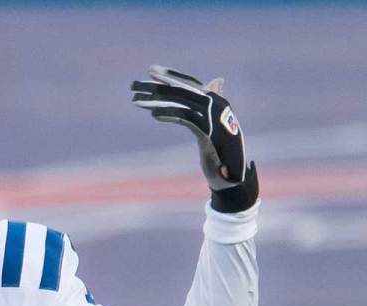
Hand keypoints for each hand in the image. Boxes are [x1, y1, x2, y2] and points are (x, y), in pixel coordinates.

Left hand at [131, 65, 257, 211]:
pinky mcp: (209, 133)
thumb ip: (210, 103)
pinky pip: (187, 118)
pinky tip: (154, 115)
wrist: (232, 175)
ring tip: (135, 101)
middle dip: (157, 86)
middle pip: (182, 90)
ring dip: (156, 100)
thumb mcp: (213, 123)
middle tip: (134, 84)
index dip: (171, 76)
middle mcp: (217, 105)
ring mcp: (214, 118)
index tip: (151, 70)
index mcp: (216, 100)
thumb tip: (217, 80)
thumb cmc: (221, 148)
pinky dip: (170, 114)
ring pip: (181, 102)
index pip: (190, 83)